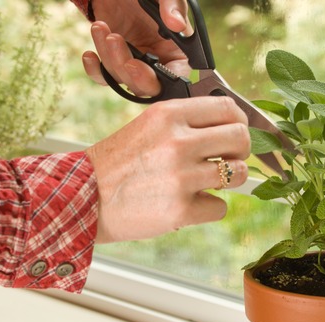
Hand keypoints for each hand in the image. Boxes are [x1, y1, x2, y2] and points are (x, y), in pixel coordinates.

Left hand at [82, 0, 192, 96]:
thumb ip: (173, 6)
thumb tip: (177, 25)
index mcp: (177, 50)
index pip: (177, 76)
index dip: (162, 79)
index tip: (139, 64)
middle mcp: (158, 62)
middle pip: (147, 86)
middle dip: (128, 69)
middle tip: (116, 41)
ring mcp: (134, 63)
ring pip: (122, 78)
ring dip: (108, 56)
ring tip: (101, 28)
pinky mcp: (113, 61)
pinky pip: (104, 78)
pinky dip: (95, 70)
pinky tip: (89, 55)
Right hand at [86, 96, 250, 242]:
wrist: (83, 198)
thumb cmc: (119, 163)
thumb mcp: (148, 126)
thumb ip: (186, 123)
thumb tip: (233, 126)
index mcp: (169, 115)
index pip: (228, 109)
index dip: (238, 122)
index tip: (234, 133)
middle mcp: (177, 142)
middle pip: (241, 139)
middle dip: (239, 152)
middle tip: (226, 160)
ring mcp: (180, 177)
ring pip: (238, 174)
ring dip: (228, 180)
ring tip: (204, 183)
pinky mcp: (181, 210)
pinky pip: (220, 207)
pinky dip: (207, 209)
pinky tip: (184, 205)